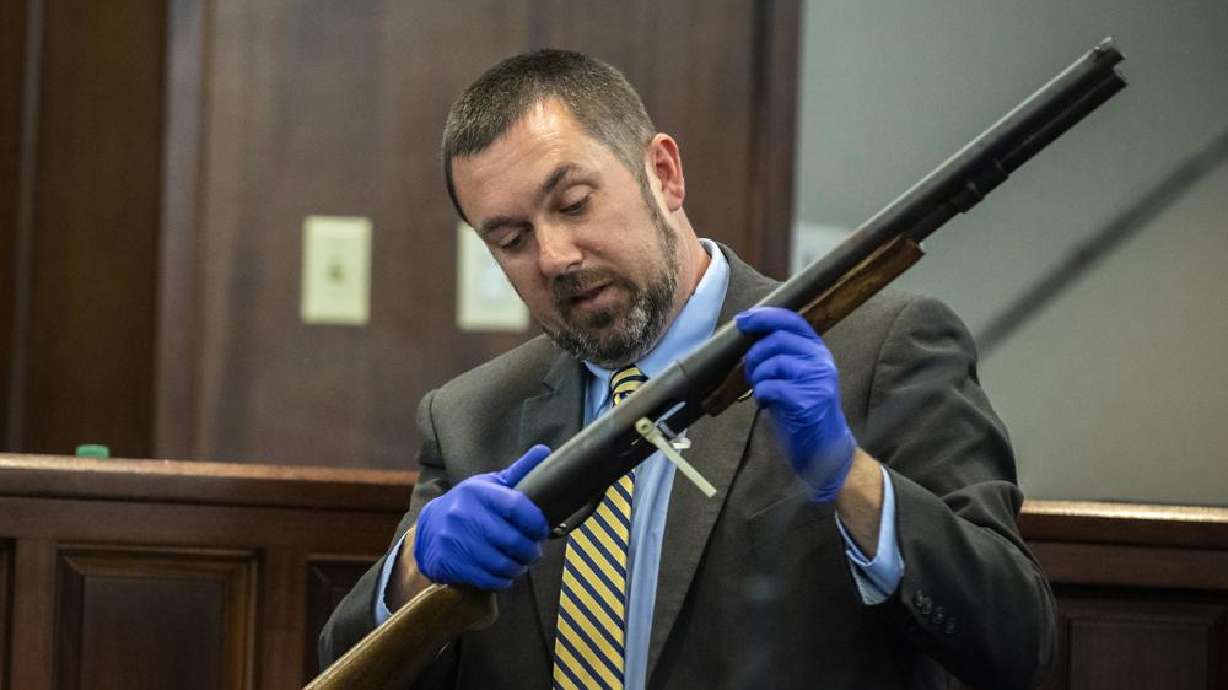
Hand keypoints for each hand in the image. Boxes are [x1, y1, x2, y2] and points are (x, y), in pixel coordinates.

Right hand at [414, 445, 551, 589]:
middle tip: (535, 552)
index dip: (536, 522)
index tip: (542, 529)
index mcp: (477, 491)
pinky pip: (485, 578)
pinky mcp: (449, 562)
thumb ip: (518, 472)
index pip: (516, 506)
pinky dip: (502, 580)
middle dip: (530, 550)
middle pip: (511, 540)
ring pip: (500, 563)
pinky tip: (506, 575)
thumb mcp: (490, 485)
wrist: (430, 528)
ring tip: (522, 563)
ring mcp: (454, 539)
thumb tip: (545, 450)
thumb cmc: (470, 505)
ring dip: (518, 567)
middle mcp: (463, 513)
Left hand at [736, 307, 855, 501]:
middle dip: (754, 354)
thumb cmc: (803, 410)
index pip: (792, 321)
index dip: (765, 316)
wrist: (825, 448)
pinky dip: (761, 394)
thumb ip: (781, 355)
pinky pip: (771, 387)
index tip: (742, 320)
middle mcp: (821, 361)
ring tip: (761, 391)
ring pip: (773, 363)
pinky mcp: (808, 401)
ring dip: (757, 378)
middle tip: (749, 372)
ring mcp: (817, 380)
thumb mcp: (795, 376)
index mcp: (818, 351)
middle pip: (777, 340)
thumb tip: (748, 335)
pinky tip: (767, 404)